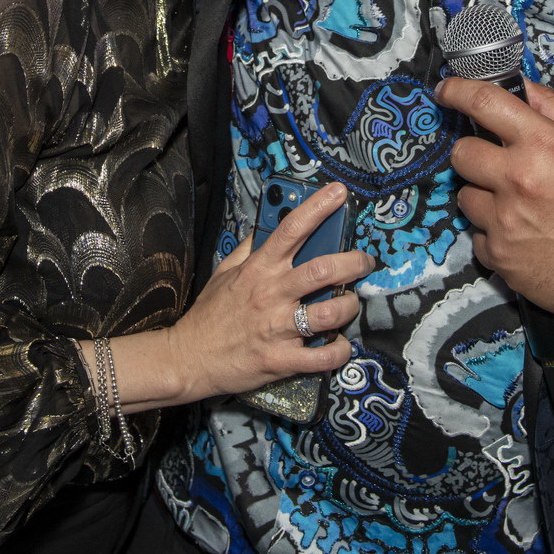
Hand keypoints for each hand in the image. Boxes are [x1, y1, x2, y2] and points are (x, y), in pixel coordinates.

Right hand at [164, 182, 371, 401]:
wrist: (189, 358)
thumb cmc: (210, 314)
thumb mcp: (225, 273)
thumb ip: (249, 248)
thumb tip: (269, 223)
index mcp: (258, 270)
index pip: (290, 230)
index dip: (317, 208)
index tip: (338, 193)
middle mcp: (271, 295)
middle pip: (321, 270)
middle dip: (353, 262)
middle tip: (364, 262)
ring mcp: (276, 329)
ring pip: (328, 313)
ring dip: (349, 307)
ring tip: (350, 304)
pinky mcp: (280, 360)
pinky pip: (322, 357)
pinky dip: (339, 352)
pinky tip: (340, 346)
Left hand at [438, 78, 553, 316]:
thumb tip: (520, 87)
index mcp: (544, 146)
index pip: (483, 103)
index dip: (457, 90)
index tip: (446, 91)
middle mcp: (518, 181)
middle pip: (461, 153)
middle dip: (475, 154)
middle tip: (499, 165)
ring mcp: (505, 222)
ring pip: (465, 196)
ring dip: (485, 197)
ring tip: (520, 206)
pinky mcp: (500, 257)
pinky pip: (477, 235)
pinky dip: (495, 234)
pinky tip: (524, 235)